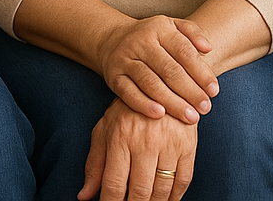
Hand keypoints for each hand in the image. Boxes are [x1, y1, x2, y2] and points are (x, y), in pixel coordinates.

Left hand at [80, 99, 196, 200]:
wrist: (162, 83)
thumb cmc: (127, 111)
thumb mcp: (105, 130)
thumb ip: (94, 164)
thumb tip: (84, 196)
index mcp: (120, 137)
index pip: (114, 184)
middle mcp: (145, 141)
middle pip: (139, 191)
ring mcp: (169, 143)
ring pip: (162, 190)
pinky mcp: (188, 145)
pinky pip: (183, 180)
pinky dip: (175, 197)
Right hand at [95, 15, 216, 124]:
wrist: (112, 39)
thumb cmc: (152, 38)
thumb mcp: (172, 26)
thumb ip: (192, 33)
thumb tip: (208, 48)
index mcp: (159, 28)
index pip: (184, 51)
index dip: (201, 72)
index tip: (214, 91)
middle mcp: (141, 42)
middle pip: (169, 69)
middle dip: (190, 91)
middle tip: (205, 108)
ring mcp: (125, 59)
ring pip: (150, 83)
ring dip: (172, 102)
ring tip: (190, 117)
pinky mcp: (114, 77)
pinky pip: (128, 92)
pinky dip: (143, 104)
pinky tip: (160, 115)